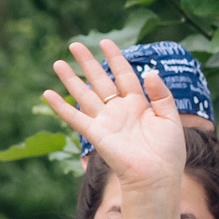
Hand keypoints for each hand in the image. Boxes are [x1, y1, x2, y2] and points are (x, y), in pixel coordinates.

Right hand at [44, 40, 187, 193]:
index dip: (115, 58)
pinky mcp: (96, 134)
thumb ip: (161, 94)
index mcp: (139, 104)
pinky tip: (47, 93)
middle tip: (74, 44)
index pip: (124, 75)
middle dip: (87, 62)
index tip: (106, 42)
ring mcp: (106, 122)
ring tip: (58, 63)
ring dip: (70, 79)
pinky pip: (74, 117)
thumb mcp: (170, 118)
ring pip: (84, 95)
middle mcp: (119, 110)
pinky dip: (60, 106)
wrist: (157, 177)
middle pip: (100, 80)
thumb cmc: (168, 152)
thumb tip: (150, 71)